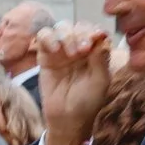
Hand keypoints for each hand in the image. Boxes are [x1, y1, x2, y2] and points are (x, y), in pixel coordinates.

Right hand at [34, 23, 112, 144]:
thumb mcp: (101, 80)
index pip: (95, 30)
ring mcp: (61, 50)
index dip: (95, 31)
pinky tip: (54, 49)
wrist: (67, 119)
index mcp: (95, 51)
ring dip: (66, 35)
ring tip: (70, 53)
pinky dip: (48, 37)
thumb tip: (101, 36)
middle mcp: (78, 47)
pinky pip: (43, 36)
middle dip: (81, 34)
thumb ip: (101, 58)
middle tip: (83, 50)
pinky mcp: (45, 55)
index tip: (96, 38)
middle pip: (78, 26)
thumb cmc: (87, 101)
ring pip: (62, 27)